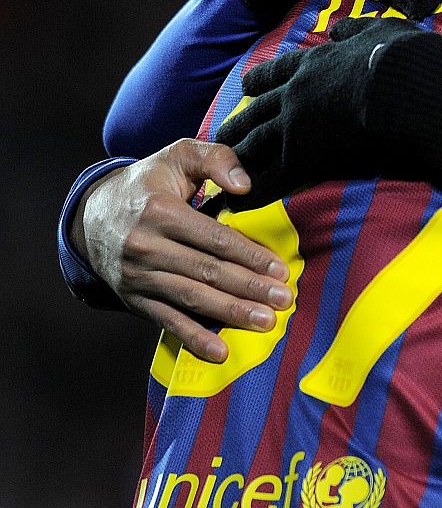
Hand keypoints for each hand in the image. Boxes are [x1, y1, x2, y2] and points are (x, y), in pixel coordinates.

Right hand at [74, 140, 290, 362]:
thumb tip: (245, 186)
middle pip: (207, 272)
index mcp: (160, 211)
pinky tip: (220, 352)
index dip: (249, 256)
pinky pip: (166, 321)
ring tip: (265, 322)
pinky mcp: (134, 298)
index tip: (280, 270)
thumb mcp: (179, 155)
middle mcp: (145, 247)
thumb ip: (216, 159)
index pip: (214, 239)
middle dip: (248, 288)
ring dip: (230, 313)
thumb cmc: (149, 182)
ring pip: (191, 298)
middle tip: (284, 300)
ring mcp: (137, 277)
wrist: (91, 214)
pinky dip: (193, 338)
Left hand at [215, 16, 441, 207]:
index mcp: (314, 63)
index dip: (260, 81)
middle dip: (238, 125)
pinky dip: (254, 191)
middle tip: (221, 136)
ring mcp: (295, 125)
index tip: (246, 87)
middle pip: (257, 111)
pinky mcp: (303, 155)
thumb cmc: (401, 59)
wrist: (405, 90)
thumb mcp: (378, 31)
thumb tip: (339, 31)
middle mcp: (296, 93)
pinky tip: (241, 202)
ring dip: (237, 159)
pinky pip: (271, 177)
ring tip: (222, 172)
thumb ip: (355, 30)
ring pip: (255, 144)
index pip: (278, 73)